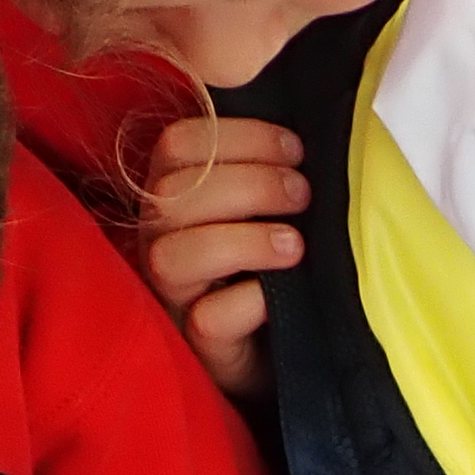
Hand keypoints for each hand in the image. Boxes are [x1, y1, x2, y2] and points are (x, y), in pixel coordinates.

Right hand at [139, 115, 305, 397]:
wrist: (284, 346)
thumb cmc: (277, 263)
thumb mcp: (273, 206)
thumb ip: (272, 167)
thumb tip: (315, 129)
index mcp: (173, 191)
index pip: (178, 144)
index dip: (238, 137)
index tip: (296, 149)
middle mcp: (159, 237)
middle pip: (172, 195)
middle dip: (249, 185)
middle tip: (303, 195)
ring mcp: (172, 293)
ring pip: (175, 255)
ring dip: (243, 241)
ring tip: (296, 246)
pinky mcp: (196, 345)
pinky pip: (208, 318)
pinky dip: (248, 302)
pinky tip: (279, 297)